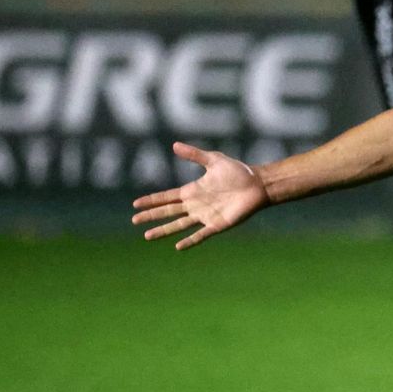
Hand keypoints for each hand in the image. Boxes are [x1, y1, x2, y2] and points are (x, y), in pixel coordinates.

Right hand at [131, 142, 270, 249]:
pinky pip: (201, 235)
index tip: (136, 204)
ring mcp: (205, 216)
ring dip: (163, 230)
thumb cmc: (238, 171)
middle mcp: (196, 205)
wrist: (258, 184)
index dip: (152, 200)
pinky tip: (177, 246)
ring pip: (179, 225)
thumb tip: (174, 145)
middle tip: (134, 220)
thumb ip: (194, 154)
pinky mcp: (217, 224)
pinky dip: (190, 240)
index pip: (167, 197)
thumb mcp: (214, 160)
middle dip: (151, 216)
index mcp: (193, 191)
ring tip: (147, 236)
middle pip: (168, 212)